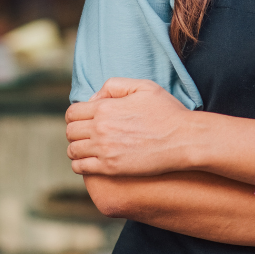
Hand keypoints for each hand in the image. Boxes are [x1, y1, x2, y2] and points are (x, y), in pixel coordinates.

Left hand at [66, 78, 192, 175]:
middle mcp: (100, 129)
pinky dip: (80, 165)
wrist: (184, 140)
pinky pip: (81, 168)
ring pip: (73, 150)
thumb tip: (94, 99)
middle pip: (70, 132)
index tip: (84, 120)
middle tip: (86, 134)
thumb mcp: (143, 87)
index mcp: (105, 108)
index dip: (76, 116)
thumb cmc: (167, 112)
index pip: (72, 113)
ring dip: (76, 149)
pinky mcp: (111, 168)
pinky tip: (90, 162)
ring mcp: (104, 150)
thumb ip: (114, 85)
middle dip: (75, 132)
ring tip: (88, 148)